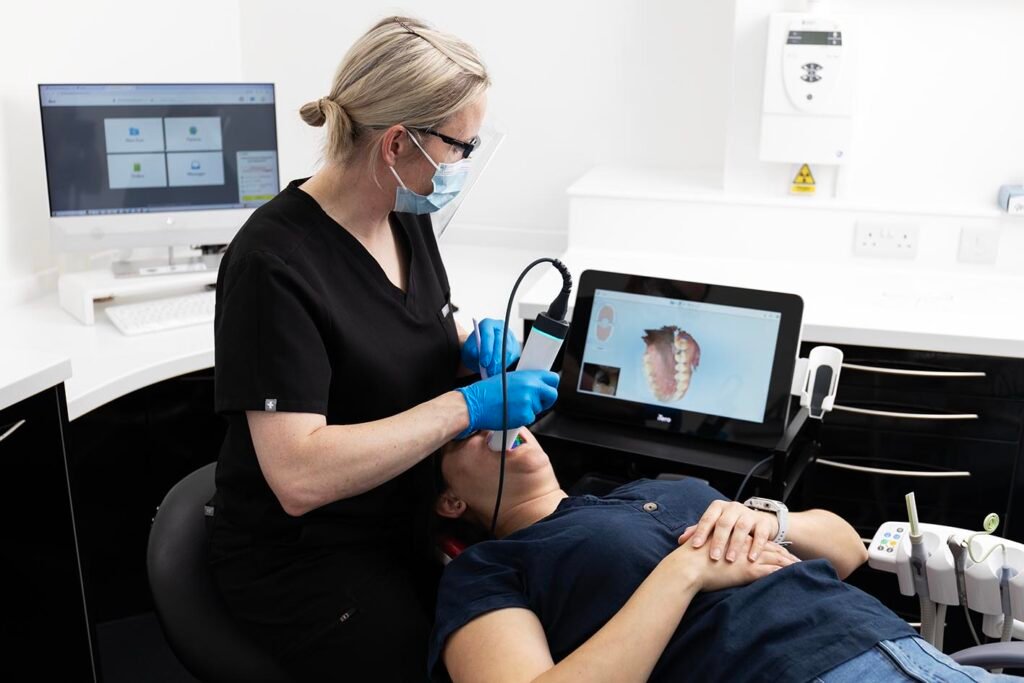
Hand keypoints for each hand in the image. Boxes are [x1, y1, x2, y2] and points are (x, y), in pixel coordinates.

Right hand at [455, 370, 558, 437]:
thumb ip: (525, 381)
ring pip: (540, 408)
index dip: (550, 384)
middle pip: (553, 394)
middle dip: (546, 399)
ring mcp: (529, 402)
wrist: (475, 405)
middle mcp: (531, 387)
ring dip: (530, 409)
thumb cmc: (487, 392)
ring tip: (513, 406)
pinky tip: (510, 413)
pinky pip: (530, 418)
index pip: (553, 378)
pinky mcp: (525, 416)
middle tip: (536, 401)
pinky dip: (522, 418)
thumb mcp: (507, 378)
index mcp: (527, 375)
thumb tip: (535, 385)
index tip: (547, 388)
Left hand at [461, 319, 520, 377]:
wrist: (481, 351)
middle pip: (501, 343)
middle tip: (489, 372)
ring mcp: (510, 336)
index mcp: (487, 324)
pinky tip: (497, 369)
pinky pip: (512, 357)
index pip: (488, 335)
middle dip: (495, 360)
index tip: (484, 363)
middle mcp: (500, 327)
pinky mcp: (515, 345)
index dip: (487, 350)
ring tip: (492, 373)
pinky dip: (505, 365)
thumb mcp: (468, 350)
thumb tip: (477, 354)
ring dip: (500, 364)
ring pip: (508, 351)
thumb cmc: (474, 349)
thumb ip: (471, 351)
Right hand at [667, 536, 798, 592]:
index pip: (758, 541)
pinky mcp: (749, 570)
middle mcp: (744, 545)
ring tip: (801, 567)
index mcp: (735, 539)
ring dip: (789, 563)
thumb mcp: (705, 548)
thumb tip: (710, 553)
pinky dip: (783, 573)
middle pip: (770, 548)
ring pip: (774, 558)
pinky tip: (792, 576)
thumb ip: (712, 546)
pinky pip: (772, 570)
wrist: (688, 566)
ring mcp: (748, 557)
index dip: (770, 547)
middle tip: (797, 559)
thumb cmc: (692, 560)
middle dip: (784, 554)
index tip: (779, 551)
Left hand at [678, 499, 779, 561]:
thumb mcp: (714, 526)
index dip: (701, 532)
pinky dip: (756, 547)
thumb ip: (699, 531)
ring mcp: (749, 514)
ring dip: (736, 545)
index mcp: (718, 507)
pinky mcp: (763, 522)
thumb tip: (681, 540)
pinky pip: (760, 534)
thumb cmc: (730, 526)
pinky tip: (751, 558)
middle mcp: (733, 508)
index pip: (707, 518)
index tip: (695, 546)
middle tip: (713, 557)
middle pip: (724, 523)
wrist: (757, 521)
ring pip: (741, 528)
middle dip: (718, 541)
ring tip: (730, 560)